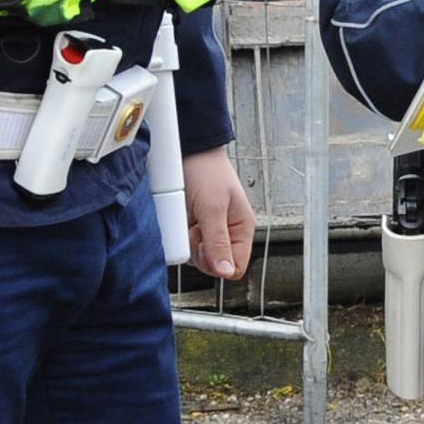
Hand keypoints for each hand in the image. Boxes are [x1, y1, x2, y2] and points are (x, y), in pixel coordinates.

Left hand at [183, 146, 256, 280]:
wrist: (189, 150)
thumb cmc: (207, 171)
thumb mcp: (212, 207)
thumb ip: (218, 241)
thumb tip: (226, 272)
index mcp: (242, 229)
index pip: (235, 267)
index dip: (218, 265)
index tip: (204, 248)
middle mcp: (228, 232)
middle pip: (215, 265)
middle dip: (201, 252)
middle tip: (195, 230)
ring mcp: (210, 229)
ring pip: (199, 255)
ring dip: (188, 243)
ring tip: (188, 220)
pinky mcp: (195, 225)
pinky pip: (187, 243)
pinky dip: (180, 234)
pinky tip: (182, 218)